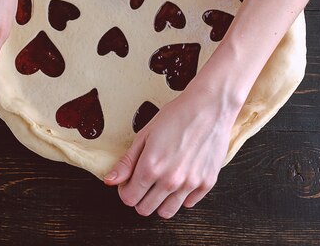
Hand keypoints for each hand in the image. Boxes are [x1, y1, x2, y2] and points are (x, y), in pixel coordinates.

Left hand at [103, 84, 241, 218]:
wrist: (209, 107)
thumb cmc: (176, 116)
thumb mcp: (144, 135)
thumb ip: (127, 162)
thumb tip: (110, 180)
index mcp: (150, 167)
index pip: (129, 198)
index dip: (124, 191)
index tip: (128, 181)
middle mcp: (170, 180)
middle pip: (145, 209)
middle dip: (139, 198)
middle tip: (142, 182)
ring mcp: (190, 184)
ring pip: (166, 212)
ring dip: (159, 202)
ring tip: (159, 184)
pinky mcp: (207, 183)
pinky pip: (188, 203)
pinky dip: (181, 196)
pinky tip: (179, 179)